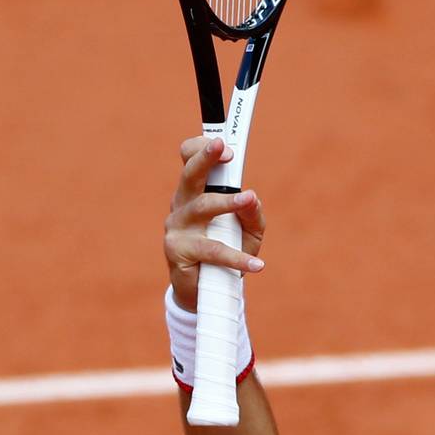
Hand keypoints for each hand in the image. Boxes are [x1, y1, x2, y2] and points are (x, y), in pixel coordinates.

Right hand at [164, 135, 266, 307]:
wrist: (206, 291)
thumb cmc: (228, 249)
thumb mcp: (248, 229)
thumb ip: (252, 212)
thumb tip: (252, 197)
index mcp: (196, 192)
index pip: (189, 160)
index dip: (202, 148)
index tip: (223, 143)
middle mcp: (183, 204)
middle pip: (189, 175)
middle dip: (205, 158)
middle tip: (222, 148)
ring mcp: (178, 227)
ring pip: (202, 208)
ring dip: (227, 202)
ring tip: (248, 200)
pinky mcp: (178, 251)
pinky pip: (212, 250)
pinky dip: (236, 257)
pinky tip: (256, 264)